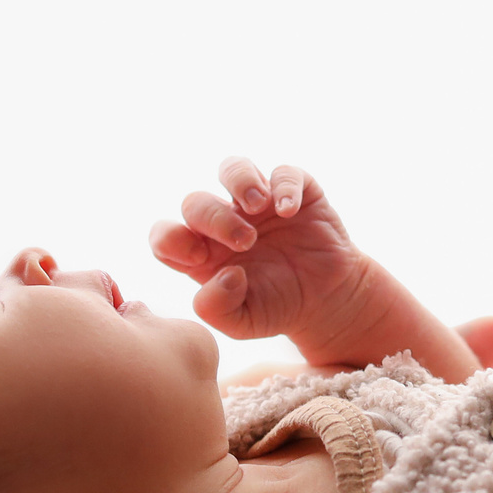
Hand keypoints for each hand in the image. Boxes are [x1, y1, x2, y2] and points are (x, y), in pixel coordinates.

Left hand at [150, 158, 369, 350]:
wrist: (327, 300)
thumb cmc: (277, 308)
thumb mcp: (244, 323)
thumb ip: (218, 308)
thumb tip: (224, 273)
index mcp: (202, 253)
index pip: (165, 235)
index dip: (171, 238)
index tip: (198, 257)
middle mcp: (224, 222)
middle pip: (195, 202)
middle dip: (215, 219)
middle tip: (244, 242)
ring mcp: (257, 204)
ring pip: (232, 168)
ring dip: (239, 181)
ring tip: (257, 206)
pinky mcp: (293, 193)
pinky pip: (283, 173)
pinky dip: (284, 186)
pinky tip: (290, 211)